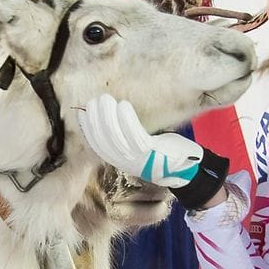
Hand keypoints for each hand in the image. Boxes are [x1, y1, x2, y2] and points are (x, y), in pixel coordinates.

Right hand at [76, 94, 228, 208]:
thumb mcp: (139, 148)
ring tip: (107, 99)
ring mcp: (138, 158)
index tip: (83, 112)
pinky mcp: (151, 152)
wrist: (185, 169)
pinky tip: (123, 106)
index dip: (88, 129)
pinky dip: (127, 120)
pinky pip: (135, 135)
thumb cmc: (161, 153)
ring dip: (109, 116)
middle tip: (96, 100)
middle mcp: (125, 161)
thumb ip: (126, 136)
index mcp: (120, 160)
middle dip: (97, 118)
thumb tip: (112, 113)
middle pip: (104, 140)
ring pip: (116, 137)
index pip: (97, 145)